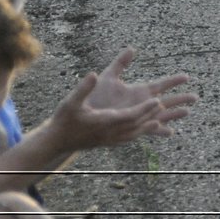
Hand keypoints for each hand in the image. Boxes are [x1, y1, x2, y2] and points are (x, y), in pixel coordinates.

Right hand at [44, 71, 164, 151]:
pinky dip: (136, 135)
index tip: (157, 100)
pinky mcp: (106, 143)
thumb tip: (94, 74)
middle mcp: (109, 133)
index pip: (130, 116)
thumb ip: (83, 88)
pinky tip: (140, 132)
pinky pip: (126, 140)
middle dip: (152, 115)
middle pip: (136, 125)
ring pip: (133, 134)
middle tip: (164, 105)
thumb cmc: (63, 120)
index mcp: (104, 121)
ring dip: (147, 127)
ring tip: (160, 122)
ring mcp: (108, 140)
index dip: (145, 109)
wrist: (54, 143)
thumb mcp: (70, 102)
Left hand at [87, 47, 197, 137]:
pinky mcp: (132, 127)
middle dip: (181, 99)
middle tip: (196, 97)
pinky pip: (148, 131)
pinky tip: (170, 132)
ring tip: (188, 112)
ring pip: (161, 115)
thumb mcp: (108, 77)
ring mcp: (138, 115)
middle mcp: (142, 103)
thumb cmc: (95, 97)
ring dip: (174, 115)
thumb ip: (121, 63)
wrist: (82, 116)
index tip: (186, 77)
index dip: (174, 81)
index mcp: (139, 91)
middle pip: (167, 101)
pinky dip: (159, 131)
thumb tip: (131, 48)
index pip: (161, 85)